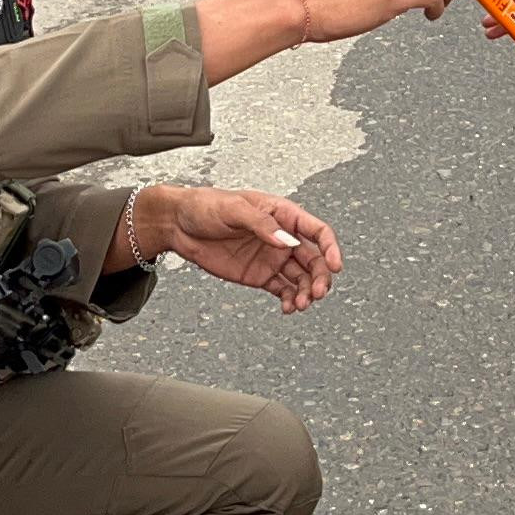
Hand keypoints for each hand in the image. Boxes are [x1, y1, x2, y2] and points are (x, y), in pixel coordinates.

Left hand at [138, 186, 343, 311]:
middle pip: (314, 260)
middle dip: (320, 278)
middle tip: (317, 293)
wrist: (179, 225)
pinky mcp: (260, 275)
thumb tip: (288, 242)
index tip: (335, 265)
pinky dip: (289, 300)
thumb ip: (261, 225)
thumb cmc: (206, 206)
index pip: (317, 230)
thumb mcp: (233, 208)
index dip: (330, 247)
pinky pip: (282, 290)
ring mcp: (272, 258)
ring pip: (301, 278)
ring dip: (307, 292)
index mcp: (282, 214)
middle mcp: (283, 238)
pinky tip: (287, 308)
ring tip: (299, 305)